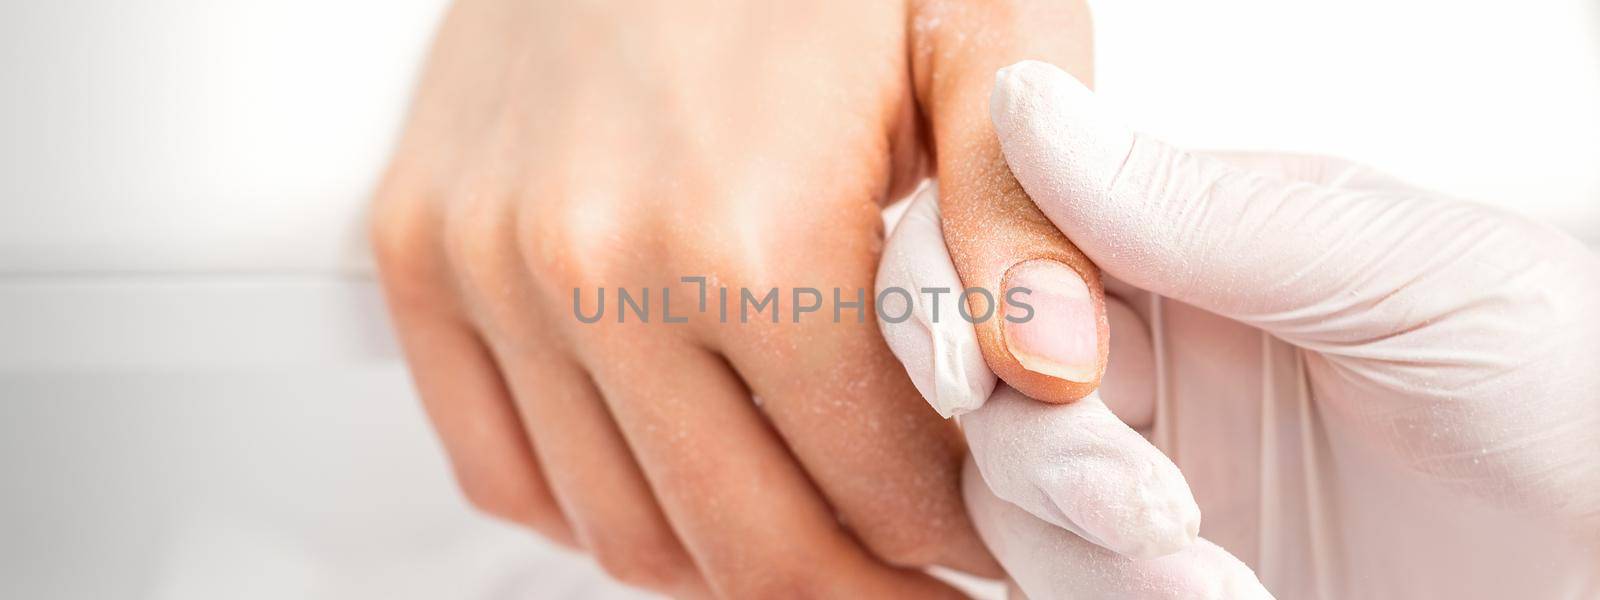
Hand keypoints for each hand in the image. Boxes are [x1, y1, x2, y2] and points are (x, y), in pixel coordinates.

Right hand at [370, 1, 1105, 595]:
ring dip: (732, 567)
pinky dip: (594, 513)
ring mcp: (486, 264)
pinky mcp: (420, 251)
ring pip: (619, 531)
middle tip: (914, 580)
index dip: (951, 545)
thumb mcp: (980, 23)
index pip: (871, 485)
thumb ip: (1029, 214)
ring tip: (815, 535)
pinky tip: (681, 483)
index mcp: (747, 223)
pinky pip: (497, 467)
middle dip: (855, 590)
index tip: (988, 543)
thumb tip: (1053, 376)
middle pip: (744, 543)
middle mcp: (591, 263)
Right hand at [887, 60, 1599, 597]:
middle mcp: (1150, 344)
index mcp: (1191, 237)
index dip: (963, 283)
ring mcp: (1145, 461)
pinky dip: (1111, 598)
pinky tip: (1226, 599)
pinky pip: (1053, 579)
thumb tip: (1022, 108)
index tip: (1001, 363)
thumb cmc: (1566, 394)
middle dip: (1043, 442)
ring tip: (1212, 574)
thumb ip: (1202, 209)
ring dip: (1084, 542)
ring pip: (1003, 487)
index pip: (1005, 222)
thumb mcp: (1402, 275)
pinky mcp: (1153, 568)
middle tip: (1143, 499)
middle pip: (981, 370)